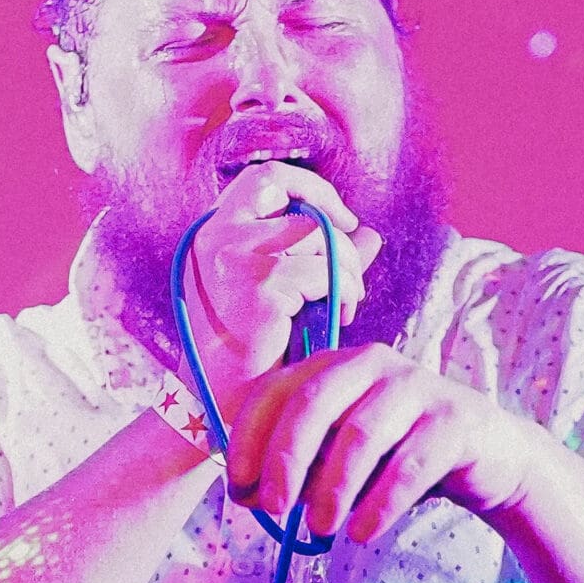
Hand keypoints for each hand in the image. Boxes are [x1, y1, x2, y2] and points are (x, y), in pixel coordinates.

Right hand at [185, 165, 381, 406]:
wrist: (219, 404)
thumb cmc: (248, 353)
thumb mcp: (282, 293)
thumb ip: (321, 258)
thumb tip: (370, 234)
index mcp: (213, 232)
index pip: (265, 178)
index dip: (309, 188)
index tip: (340, 218)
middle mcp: (217, 236)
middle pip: (294, 197)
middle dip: (336, 224)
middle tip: (352, 263)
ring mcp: (234, 256)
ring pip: (318, 235)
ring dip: (347, 268)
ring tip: (346, 301)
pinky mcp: (260, 284)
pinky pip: (325, 271)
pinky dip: (344, 290)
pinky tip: (340, 313)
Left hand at [228, 346, 542, 544]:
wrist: (487, 458)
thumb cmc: (401, 456)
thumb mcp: (340, 459)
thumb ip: (295, 469)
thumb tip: (244, 493)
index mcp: (334, 367)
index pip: (275, 390)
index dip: (249, 438)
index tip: (238, 487)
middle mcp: (373, 365)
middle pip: (314, 403)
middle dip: (286, 459)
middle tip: (275, 510)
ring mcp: (417, 387)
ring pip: (361, 433)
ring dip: (333, 488)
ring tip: (321, 529)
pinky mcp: (454, 420)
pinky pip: (410, 464)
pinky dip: (380, 503)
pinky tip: (364, 533)